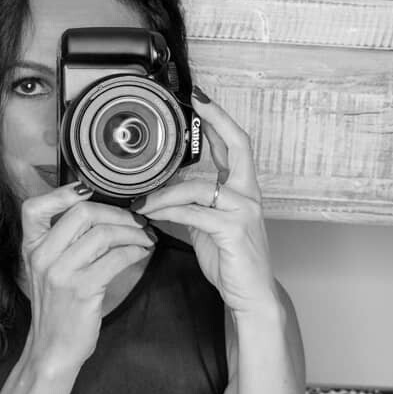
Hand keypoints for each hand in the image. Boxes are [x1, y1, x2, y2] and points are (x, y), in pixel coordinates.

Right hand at [20, 183, 154, 371]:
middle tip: (135, 220)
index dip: (64, 193)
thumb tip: (100, 214)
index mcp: (31, 249)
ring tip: (145, 237)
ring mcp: (61, 274)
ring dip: (132, 232)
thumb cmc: (58, 311)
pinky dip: (134, 251)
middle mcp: (42, 258)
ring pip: (103, 235)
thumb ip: (63, 244)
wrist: (53, 350)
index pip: (35, 207)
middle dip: (116, 213)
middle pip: (82, 214)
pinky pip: (115, 258)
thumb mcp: (48, 272)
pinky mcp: (82, 290)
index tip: (92, 192)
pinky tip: (141, 252)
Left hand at [134, 89, 274, 316]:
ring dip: (164, 192)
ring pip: (197, 187)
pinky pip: (193, 213)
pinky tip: (151, 215)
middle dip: (214, 121)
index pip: (236, 145)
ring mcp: (244, 210)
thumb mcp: (209, 228)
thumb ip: (194, 207)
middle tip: (190, 105)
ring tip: (141, 200)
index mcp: (244, 190)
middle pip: (237, 146)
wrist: (250, 295)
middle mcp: (248, 195)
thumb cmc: (232, 262)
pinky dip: (169, 213)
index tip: (200, 98)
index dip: (219, 119)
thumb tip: (167, 194)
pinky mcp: (233, 230)